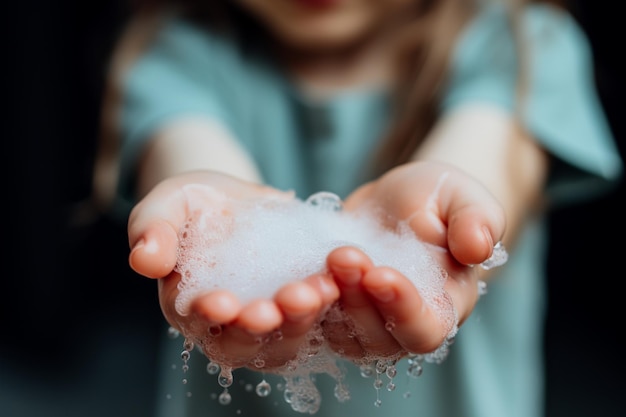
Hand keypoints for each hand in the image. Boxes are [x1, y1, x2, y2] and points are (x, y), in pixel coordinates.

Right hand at [127, 170, 339, 368]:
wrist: (240, 201)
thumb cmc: (198, 204)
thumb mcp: (171, 203)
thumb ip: (152, 227)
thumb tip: (142, 259)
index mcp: (189, 306)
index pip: (196, 324)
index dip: (207, 317)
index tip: (220, 303)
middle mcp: (228, 326)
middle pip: (243, 344)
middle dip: (259, 327)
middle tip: (275, 308)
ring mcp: (269, 324)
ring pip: (284, 341)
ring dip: (301, 321)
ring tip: (318, 291)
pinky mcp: (302, 312)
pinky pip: (318, 321)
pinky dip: (329, 308)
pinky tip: (338, 283)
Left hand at [321, 160, 505, 360]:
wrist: (393, 202)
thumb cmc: (435, 200)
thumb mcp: (462, 197)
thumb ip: (477, 220)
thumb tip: (479, 247)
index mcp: (446, 306)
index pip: (426, 328)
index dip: (403, 308)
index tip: (380, 273)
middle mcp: (404, 325)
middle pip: (379, 339)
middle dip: (358, 300)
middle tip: (342, 255)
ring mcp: (365, 324)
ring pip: (342, 335)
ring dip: (328, 302)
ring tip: (323, 258)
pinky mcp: (333, 313)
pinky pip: (314, 321)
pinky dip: (304, 303)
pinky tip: (297, 273)